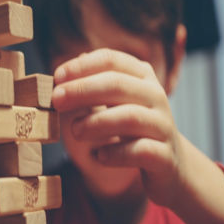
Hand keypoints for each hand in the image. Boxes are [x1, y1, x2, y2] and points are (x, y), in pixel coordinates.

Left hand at [52, 48, 184, 207]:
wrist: (167, 162)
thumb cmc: (130, 127)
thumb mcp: (112, 102)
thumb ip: (90, 88)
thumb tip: (61, 77)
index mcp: (141, 76)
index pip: (111, 60)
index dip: (81, 67)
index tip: (56, 77)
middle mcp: (155, 96)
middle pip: (117, 84)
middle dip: (82, 90)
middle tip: (57, 100)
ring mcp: (162, 126)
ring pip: (129, 117)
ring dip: (96, 123)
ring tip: (75, 131)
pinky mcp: (165, 156)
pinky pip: (140, 151)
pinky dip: (116, 153)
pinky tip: (99, 156)